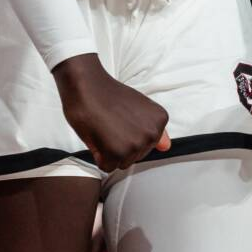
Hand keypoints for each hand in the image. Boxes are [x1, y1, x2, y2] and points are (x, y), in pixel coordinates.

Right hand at [52, 53, 171, 169]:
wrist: (85, 84)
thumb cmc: (107, 94)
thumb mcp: (139, 108)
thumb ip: (155, 130)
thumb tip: (166, 146)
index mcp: (159, 121)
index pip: (146, 146)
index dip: (127, 135)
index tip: (120, 119)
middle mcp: (152, 134)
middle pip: (134, 157)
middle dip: (119, 145)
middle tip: (110, 124)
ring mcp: (136, 144)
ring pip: (120, 163)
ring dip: (109, 151)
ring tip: (104, 128)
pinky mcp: (117, 152)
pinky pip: (107, 167)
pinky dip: (98, 156)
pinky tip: (97, 136)